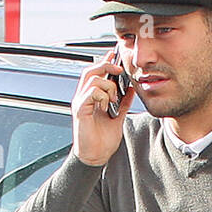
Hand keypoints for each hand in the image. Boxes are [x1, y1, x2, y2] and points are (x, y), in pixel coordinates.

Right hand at [72, 46, 133, 166]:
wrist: (96, 156)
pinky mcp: (80, 110)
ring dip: (107, 86)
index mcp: (92, 97)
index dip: (105, 62)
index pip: (96, 73)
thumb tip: (130, 89)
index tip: (115, 55)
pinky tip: (106, 106)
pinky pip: (90, 93)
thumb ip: (123, 103)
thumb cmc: (103, 140)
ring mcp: (81, 102)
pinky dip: (101, 96)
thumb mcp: (118, 117)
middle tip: (119, 70)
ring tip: (113, 99)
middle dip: (107, 67)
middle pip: (91, 70)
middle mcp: (84, 97)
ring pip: (92, 79)